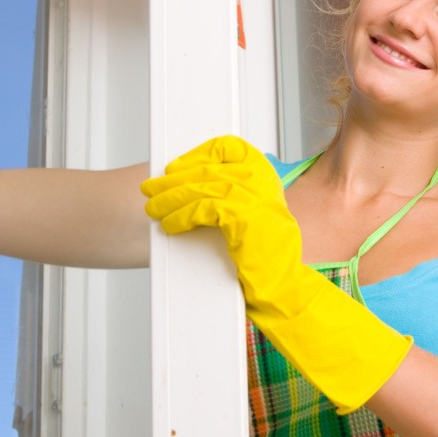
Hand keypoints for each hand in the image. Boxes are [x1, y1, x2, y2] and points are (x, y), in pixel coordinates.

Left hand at [142, 135, 412, 413]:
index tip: (177, 166)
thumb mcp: (252, 219)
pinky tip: (172, 224)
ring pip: (200, 187)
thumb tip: (193, 188)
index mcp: (266, 178)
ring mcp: (255, 197)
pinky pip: (203, 208)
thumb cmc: (268, 261)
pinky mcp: (244, 217)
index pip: (229, 148)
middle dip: (173, 179)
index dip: (198, 154)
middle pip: (207, 168)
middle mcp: (262, 182)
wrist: (286, 288)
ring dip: (171, 198)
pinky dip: (182, 216)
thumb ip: (233, 200)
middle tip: (151, 190)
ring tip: (155, 209)